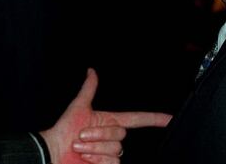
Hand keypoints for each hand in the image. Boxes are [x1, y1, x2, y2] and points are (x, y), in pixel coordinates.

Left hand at [40, 68, 171, 163]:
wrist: (54, 151)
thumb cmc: (64, 130)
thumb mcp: (78, 107)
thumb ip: (88, 89)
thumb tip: (91, 71)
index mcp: (109, 122)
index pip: (137, 119)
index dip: (154, 118)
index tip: (170, 118)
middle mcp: (112, 138)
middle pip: (120, 134)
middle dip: (99, 134)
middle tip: (81, 136)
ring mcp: (110, 153)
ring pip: (116, 149)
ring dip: (95, 147)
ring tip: (80, 147)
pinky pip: (112, 162)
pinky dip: (97, 158)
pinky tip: (86, 158)